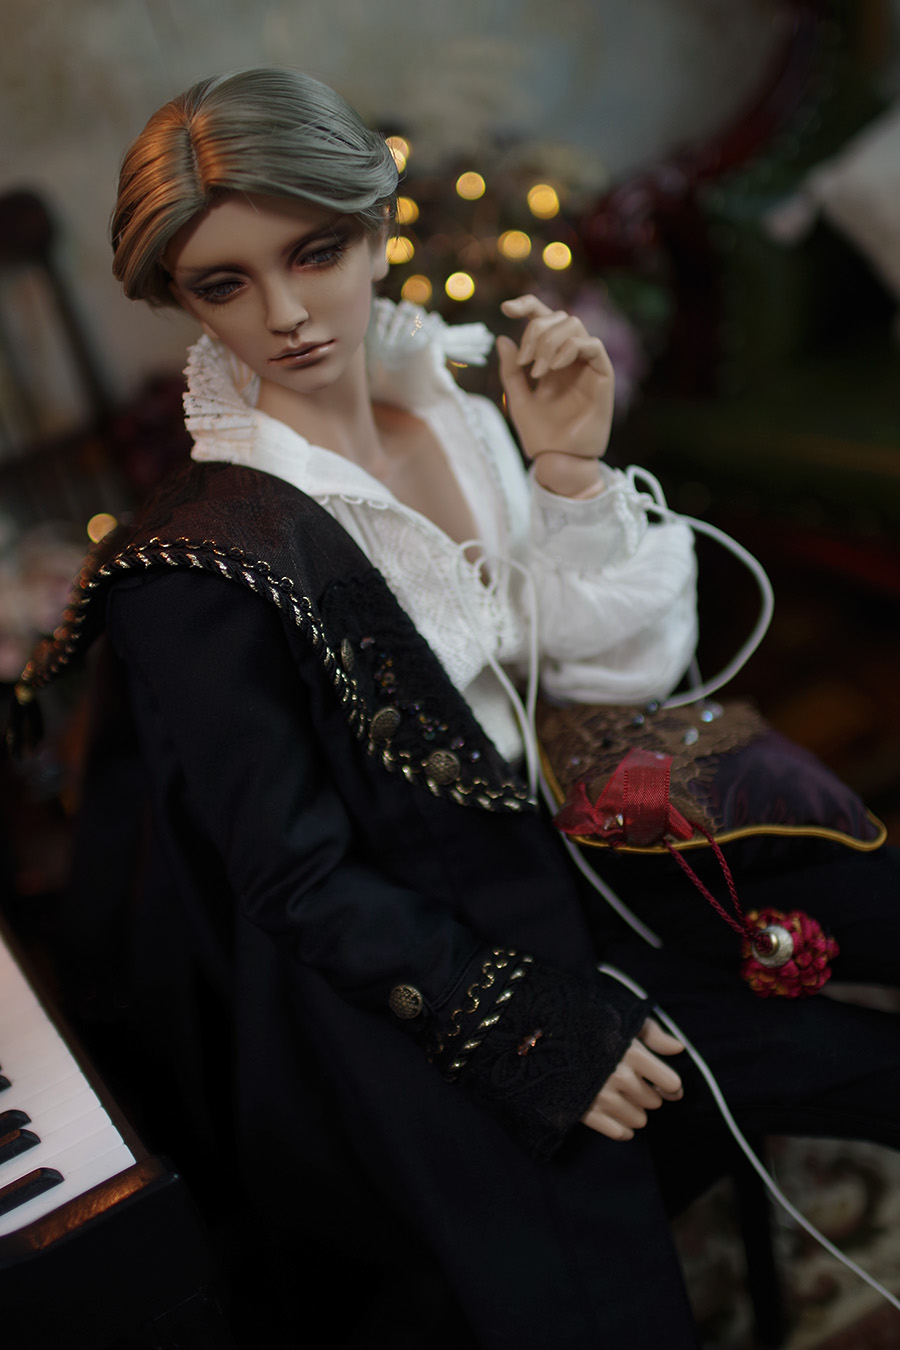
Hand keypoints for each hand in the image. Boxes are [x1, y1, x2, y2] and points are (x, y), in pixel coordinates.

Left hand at [496, 295, 614, 479]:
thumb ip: (511, 370)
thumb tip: (503, 338)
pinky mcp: (603, 376)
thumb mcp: (517, 398)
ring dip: (550, 341)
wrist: (557, 460)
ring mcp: (587, 365)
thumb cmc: (540, 434)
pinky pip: (592, 345)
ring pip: (574, 325)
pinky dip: (570, 348)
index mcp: (550, 357)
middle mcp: (570, 357)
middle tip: (525, 362)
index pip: (543, 318)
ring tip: (537, 371)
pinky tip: (554, 367)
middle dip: (536, 332)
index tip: (506, 309)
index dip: (527, 306)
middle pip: (558, 317)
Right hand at [581, 1018, 684, 1141]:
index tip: (664, 1084)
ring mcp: (602, 1096)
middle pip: (654, 1101)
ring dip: (636, 1111)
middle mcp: (619, 1076)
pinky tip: (615, 1114)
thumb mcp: (624, 1022)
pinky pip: (619, 1133)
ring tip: (622, 1097)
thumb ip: (654, 1034)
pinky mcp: (586, 1112)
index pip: (670, 1083)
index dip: (671, 1086)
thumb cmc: (591, 1026)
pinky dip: (622, 1128)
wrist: (546, 1038)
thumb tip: (679, 1049)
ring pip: (639, 1120)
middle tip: (634, 1084)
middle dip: (649, 1094)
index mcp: (632, 1053)